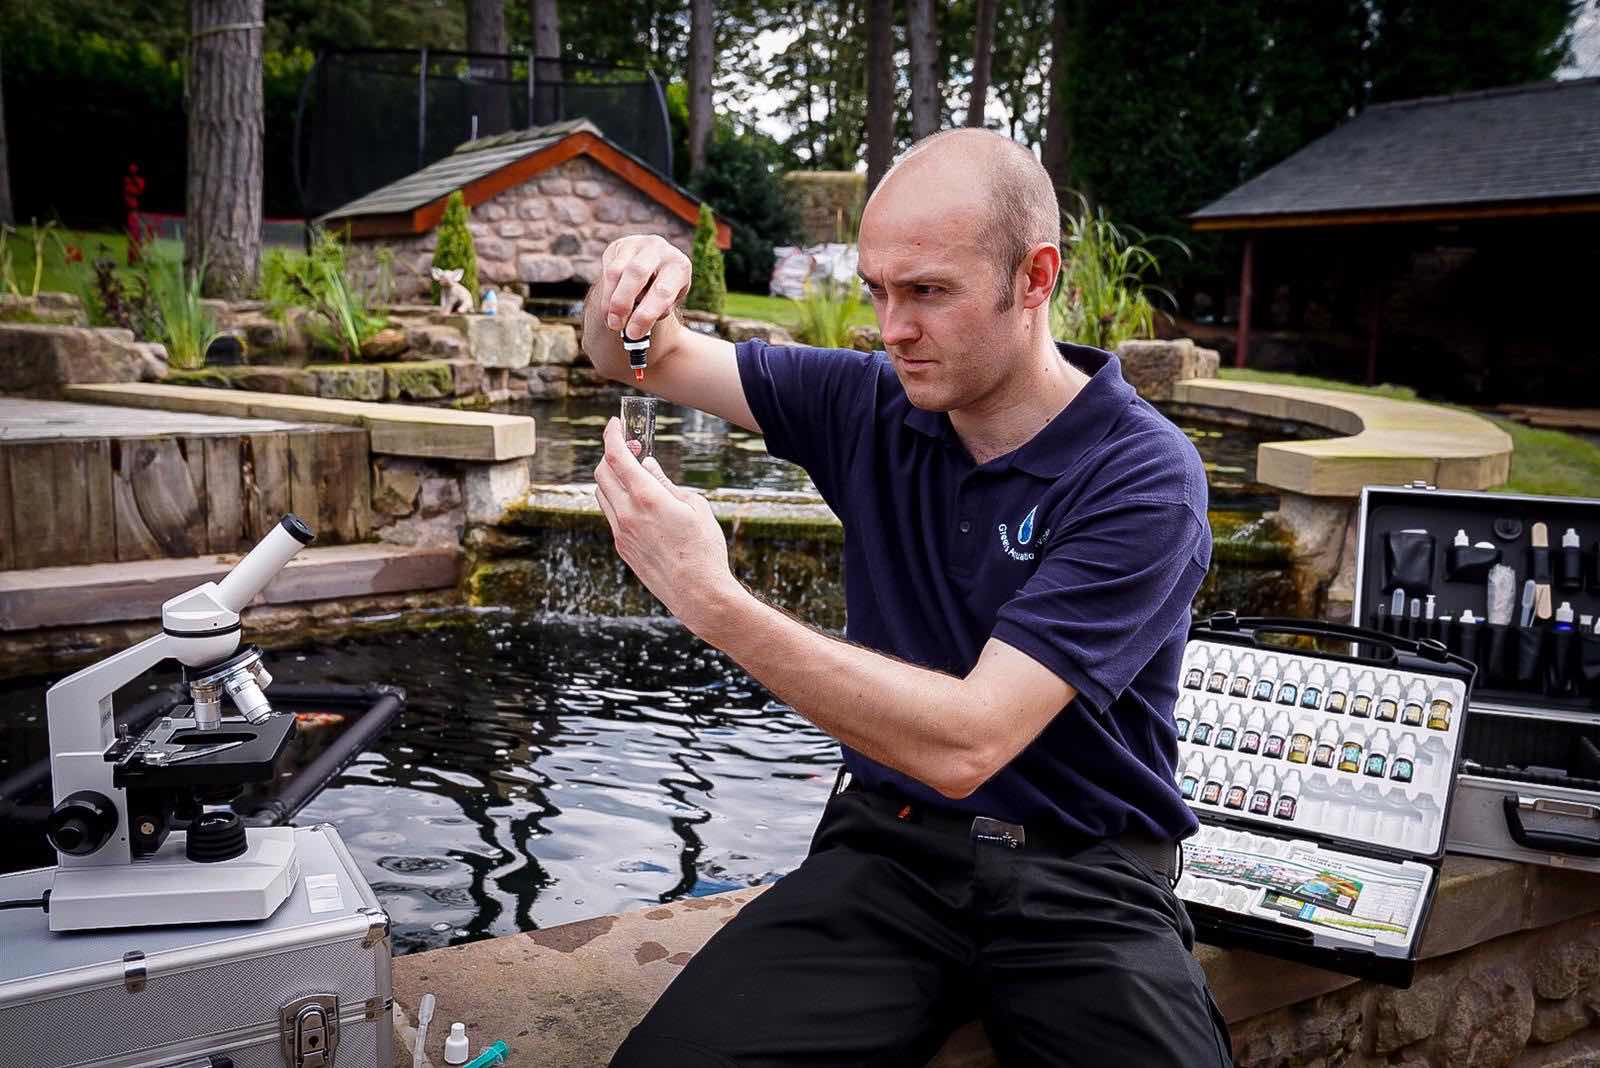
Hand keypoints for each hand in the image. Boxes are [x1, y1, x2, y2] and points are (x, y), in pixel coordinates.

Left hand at [593, 417, 737, 630]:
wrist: (697, 592)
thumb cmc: (704, 548)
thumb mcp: (694, 506)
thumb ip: (666, 483)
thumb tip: (647, 466)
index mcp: (647, 498)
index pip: (616, 457)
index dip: (611, 435)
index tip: (614, 424)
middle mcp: (627, 514)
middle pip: (602, 473)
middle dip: (611, 454)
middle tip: (631, 448)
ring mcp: (621, 532)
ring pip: (602, 494)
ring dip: (612, 477)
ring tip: (635, 474)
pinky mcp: (622, 547)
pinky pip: (610, 514)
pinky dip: (617, 498)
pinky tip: (638, 500)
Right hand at [600, 235, 691, 339]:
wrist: (656, 269)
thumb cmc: (662, 292)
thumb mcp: (666, 303)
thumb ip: (654, 313)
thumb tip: (634, 328)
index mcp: (679, 266)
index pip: (662, 291)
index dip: (646, 315)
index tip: (633, 333)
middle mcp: (660, 249)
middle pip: (637, 273)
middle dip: (623, 302)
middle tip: (616, 325)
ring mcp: (639, 243)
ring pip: (617, 271)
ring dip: (610, 300)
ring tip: (611, 319)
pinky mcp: (621, 244)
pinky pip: (608, 268)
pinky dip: (607, 291)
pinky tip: (610, 305)